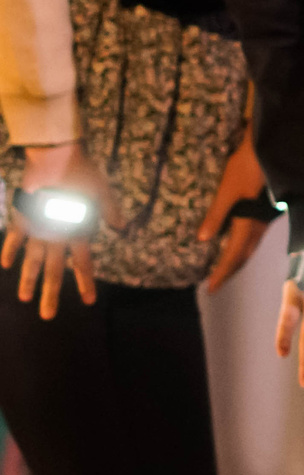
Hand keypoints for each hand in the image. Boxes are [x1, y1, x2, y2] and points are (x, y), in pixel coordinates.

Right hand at [5, 142, 117, 318]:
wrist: (56, 158)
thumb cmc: (84, 173)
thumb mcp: (104, 193)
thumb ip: (111, 213)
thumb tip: (121, 229)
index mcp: (78, 232)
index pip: (84, 264)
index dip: (86, 283)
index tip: (88, 301)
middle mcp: (57, 236)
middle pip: (54, 271)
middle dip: (51, 295)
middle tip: (47, 316)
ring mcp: (37, 228)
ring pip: (32, 261)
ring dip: (28, 281)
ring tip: (24, 299)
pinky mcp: (22, 217)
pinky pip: (14, 239)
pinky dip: (9, 251)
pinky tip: (5, 264)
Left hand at [196, 124, 274, 293]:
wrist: (271, 149)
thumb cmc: (245, 167)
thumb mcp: (226, 190)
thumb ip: (215, 215)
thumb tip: (202, 239)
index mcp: (248, 222)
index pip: (233, 255)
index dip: (222, 272)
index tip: (211, 288)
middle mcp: (259, 224)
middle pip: (244, 255)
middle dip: (230, 270)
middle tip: (216, 282)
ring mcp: (265, 217)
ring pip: (251, 246)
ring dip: (238, 259)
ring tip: (225, 266)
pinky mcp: (266, 209)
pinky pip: (254, 235)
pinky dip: (244, 245)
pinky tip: (238, 241)